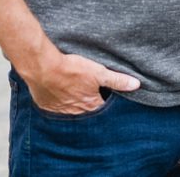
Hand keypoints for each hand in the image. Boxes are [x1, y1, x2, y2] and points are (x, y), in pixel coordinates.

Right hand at [21, 51, 139, 114]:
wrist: (43, 67)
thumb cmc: (72, 69)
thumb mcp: (98, 72)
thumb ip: (117, 80)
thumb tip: (136, 85)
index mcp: (90, 105)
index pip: (103, 108)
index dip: (106, 101)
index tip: (107, 95)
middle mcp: (76, 111)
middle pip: (87, 110)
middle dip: (90, 103)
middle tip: (89, 92)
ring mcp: (59, 110)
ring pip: (71, 109)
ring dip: (74, 102)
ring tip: (75, 90)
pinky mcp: (46, 105)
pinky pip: (55, 106)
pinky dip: (59, 100)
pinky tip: (59, 91)